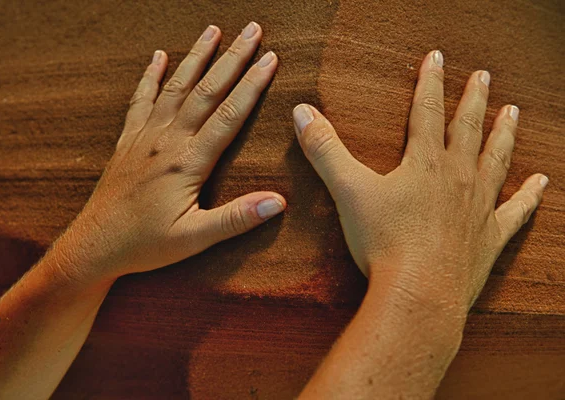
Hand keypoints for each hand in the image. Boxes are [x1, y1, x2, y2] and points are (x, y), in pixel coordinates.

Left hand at [56, 22, 285, 282]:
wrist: (95, 246)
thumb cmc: (145, 245)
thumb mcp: (194, 239)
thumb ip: (236, 218)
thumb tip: (279, 202)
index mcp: (187, 162)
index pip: (228, 114)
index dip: (252, 85)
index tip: (270, 59)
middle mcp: (166, 140)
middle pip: (205, 90)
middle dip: (232, 58)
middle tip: (253, 30)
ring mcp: (144, 137)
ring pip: (175, 87)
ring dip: (196, 56)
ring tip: (214, 30)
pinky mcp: (128, 141)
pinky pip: (140, 99)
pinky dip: (150, 76)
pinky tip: (157, 56)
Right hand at [292, 50, 546, 313]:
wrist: (419, 294)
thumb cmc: (384, 242)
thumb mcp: (348, 191)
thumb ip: (325, 150)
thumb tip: (302, 112)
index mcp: (425, 163)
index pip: (427, 111)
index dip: (429, 82)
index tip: (436, 58)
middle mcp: (457, 177)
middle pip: (468, 128)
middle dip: (474, 100)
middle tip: (484, 76)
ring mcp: (478, 206)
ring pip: (496, 160)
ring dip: (504, 135)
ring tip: (514, 112)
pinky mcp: (488, 237)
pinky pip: (516, 211)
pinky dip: (529, 196)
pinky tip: (541, 183)